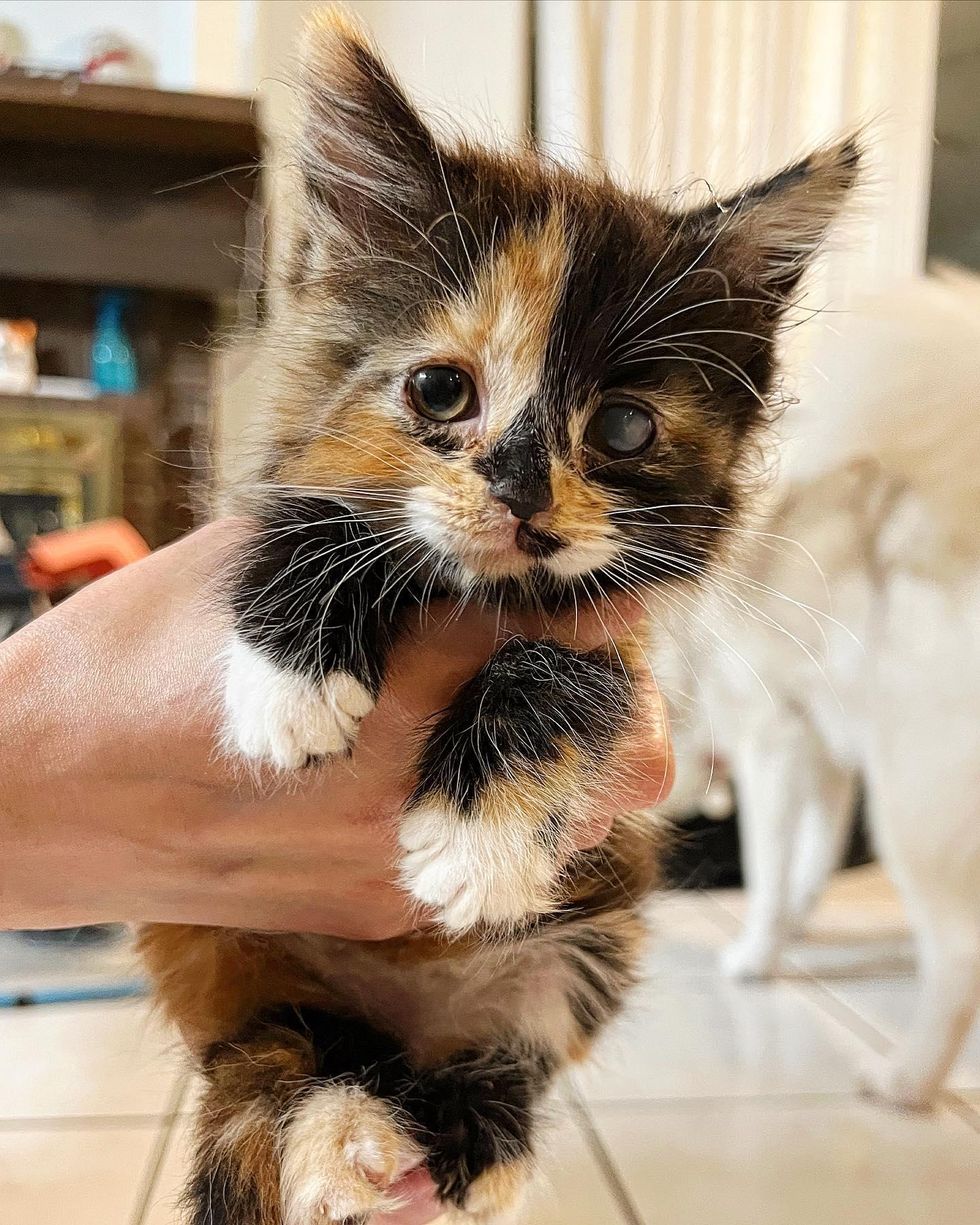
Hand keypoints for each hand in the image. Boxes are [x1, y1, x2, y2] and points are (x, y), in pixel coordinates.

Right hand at [0, 520, 671, 934]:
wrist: (25, 807)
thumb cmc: (113, 674)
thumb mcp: (238, 574)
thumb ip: (358, 550)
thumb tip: (443, 526)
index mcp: (381, 697)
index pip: (544, 644)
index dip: (602, 613)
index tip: (627, 595)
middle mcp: (407, 799)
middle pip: (607, 763)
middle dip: (611, 697)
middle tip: (573, 655)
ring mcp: (397, 871)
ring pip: (570, 827)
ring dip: (570, 759)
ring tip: (520, 706)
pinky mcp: (375, 912)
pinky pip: (498, 864)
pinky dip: (509, 809)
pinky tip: (461, 763)